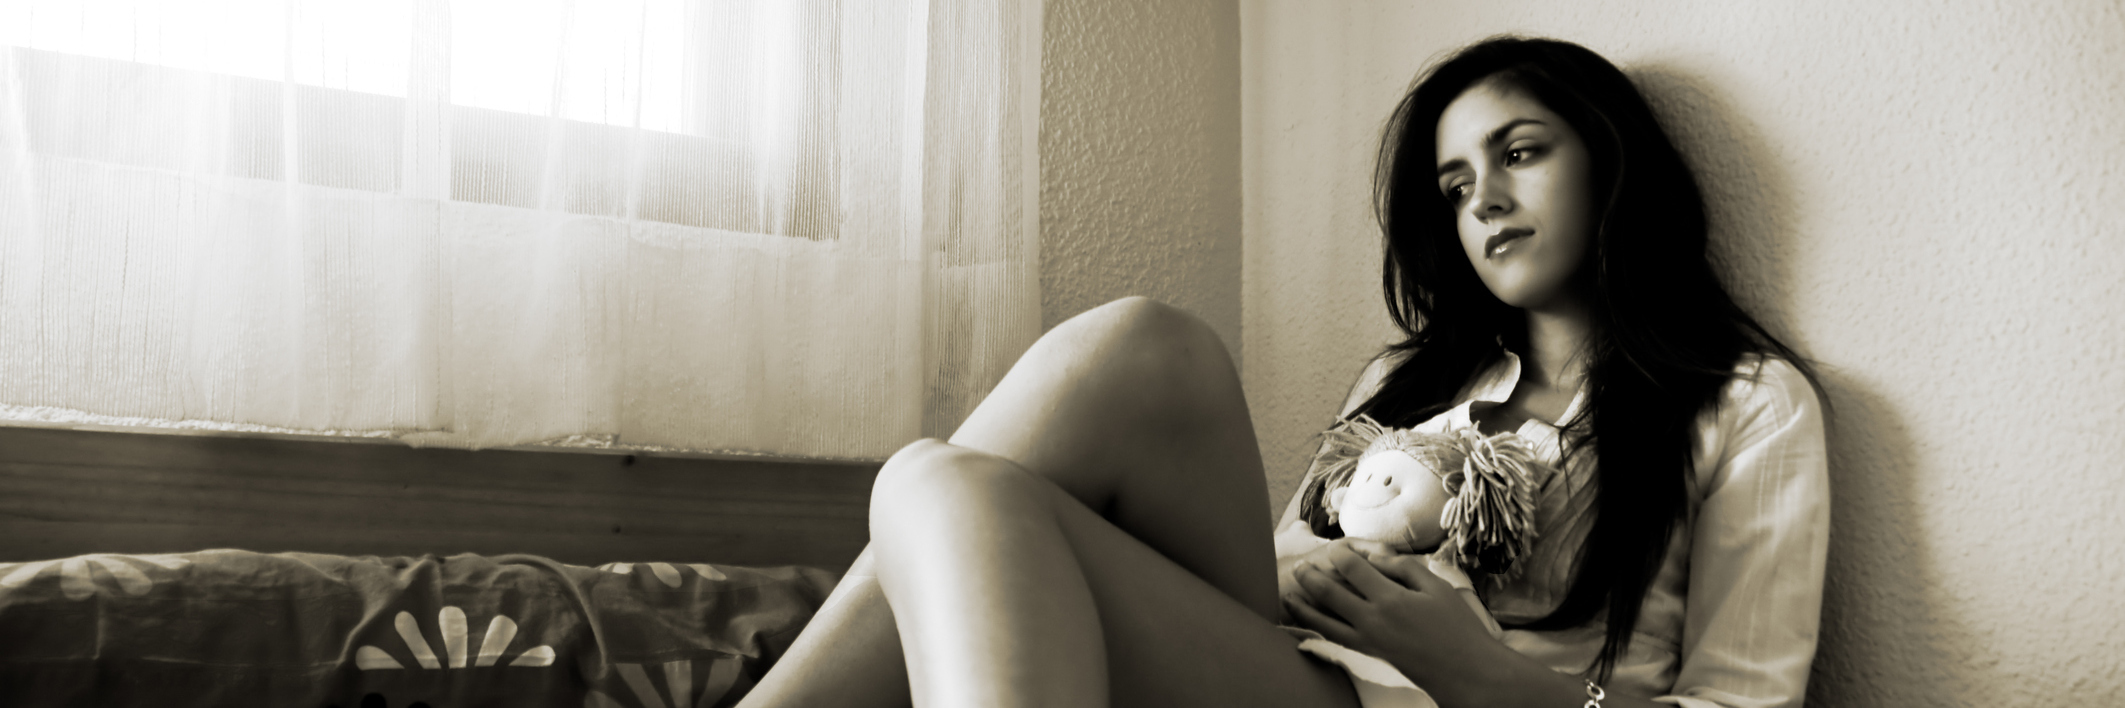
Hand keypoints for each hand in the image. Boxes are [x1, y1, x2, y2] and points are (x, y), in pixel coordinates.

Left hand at [1281, 542, 1501, 688]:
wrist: (1464, 671)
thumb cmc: (1456, 626)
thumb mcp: (1436, 587)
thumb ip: (1402, 567)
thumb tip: (1373, 555)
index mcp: (1390, 598)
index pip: (1352, 568)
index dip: (1340, 554)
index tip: (1335, 547)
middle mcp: (1372, 620)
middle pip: (1329, 593)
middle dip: (1311, 577)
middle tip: (1298, 566)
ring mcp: (1368, 640)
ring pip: (1325, 621)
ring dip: (1304, 607)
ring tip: (1288, 595)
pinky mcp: (1369, 654)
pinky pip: (1336, 639)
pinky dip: (1318, 629)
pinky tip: (1309, 622)